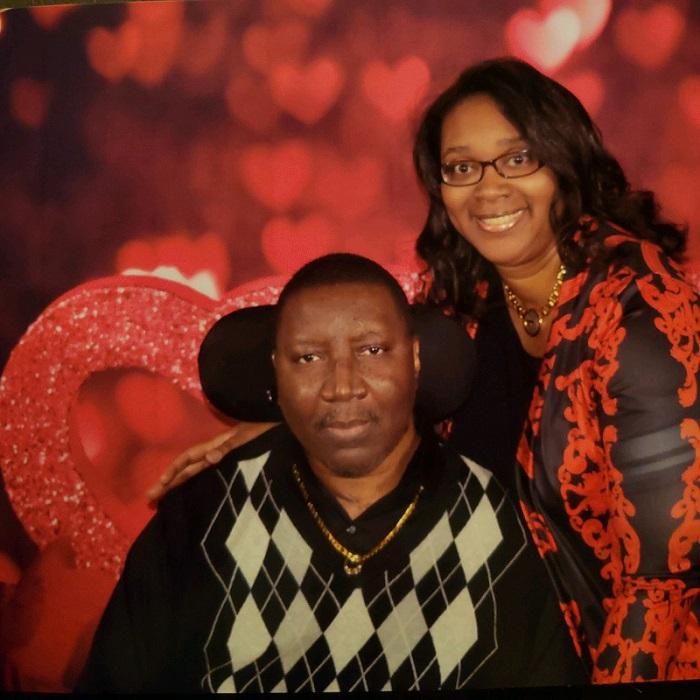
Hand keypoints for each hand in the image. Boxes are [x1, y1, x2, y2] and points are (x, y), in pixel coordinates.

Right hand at [146, 422, 278, 505]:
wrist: (281, 427)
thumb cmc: (263, 431)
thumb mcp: (246, 438)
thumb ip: (228, 446)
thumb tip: (209, 458)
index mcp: (215, 445)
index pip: (187, 458)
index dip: (172, 471)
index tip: (159, 486)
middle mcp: (215, 452)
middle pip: (187, 467)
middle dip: (168, 481)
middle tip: (150, 498)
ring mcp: (223, 458)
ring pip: (195, 470)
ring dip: (178, 482)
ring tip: (163, 497)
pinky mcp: (234, 463)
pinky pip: (209, 475)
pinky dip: (196, 483)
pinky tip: (192, 492)